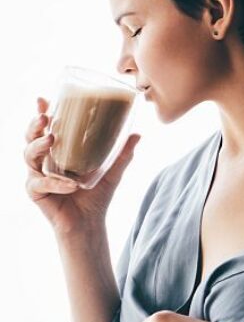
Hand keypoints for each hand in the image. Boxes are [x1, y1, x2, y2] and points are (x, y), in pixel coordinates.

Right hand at [24, 97, 140, 236]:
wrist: (90, 223)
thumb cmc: (97, 195)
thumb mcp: (112, 171)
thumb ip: (122, 154)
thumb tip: (137, 134)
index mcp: (58, 151)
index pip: (46, 128)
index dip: (42, 113)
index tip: (43, 99)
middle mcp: (43, 161)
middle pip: (30, 137)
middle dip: (34, 125)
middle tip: (45, 117)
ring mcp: (36, 175)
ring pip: (28, 155)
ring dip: (38, 146)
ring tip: (51, 139)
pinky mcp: (36, 193)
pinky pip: (40, 183)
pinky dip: (55, 183)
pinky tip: (71, 184)